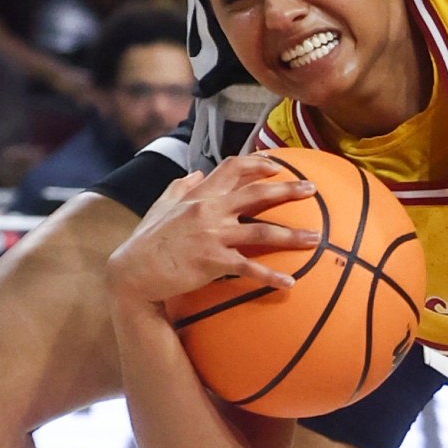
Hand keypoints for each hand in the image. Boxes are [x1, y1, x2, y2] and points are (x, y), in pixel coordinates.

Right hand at [109, 155, 318, 306]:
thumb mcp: (160, 207)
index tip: (278, 166)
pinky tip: (289, 283)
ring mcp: (212, 236)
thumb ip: (179, 188)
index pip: (232, 168)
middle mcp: (209, 211)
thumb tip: (194, 173)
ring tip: (316, 239)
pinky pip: (249, 268)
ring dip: (292, 236)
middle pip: (256, 194)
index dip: (257, 164)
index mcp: (199, 196)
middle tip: (312, 189)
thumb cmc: (146, 241)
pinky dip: (270, 276)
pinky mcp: (212, 262)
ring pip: (261, 231)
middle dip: (287, 190)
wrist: (132, 273)